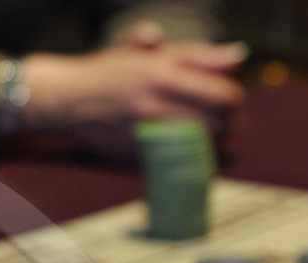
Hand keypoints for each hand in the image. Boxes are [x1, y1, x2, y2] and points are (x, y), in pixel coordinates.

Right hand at [20, 38, 245, 151]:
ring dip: (213, 144)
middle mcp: (155, 104)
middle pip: (217, 125)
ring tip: (210, 137)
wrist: (69, 99)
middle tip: (226, 123)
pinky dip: (188, 160)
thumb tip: (238, 56)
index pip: (223, 95)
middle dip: (229, 126)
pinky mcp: (136, 156)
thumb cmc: (113, 71)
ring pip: (201, 147)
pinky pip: (176, 164)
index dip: (236, 101)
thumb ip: (197, 54)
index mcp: (163, 74)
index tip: (233, 103)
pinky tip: (186, 151)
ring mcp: (145, 134)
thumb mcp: (153, 53)